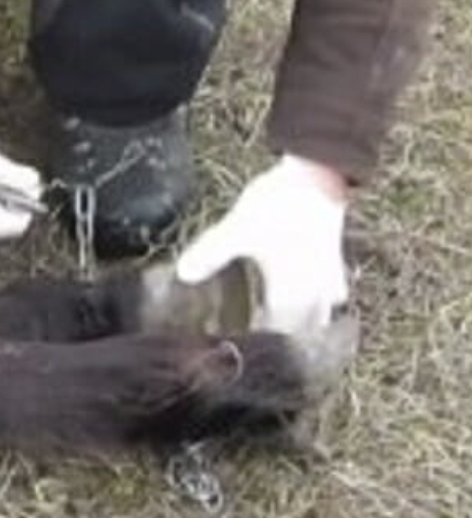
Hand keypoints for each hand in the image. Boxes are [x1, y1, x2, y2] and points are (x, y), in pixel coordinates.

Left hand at [175, 155, 350, 334]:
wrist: (317, 175)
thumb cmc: (278, 205)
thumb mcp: (237, 230)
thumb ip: (210, 254)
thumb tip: (183, 274)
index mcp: (292, 297)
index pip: (276, 337)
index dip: (256, 343)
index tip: (236, 341)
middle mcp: (316, 296)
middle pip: (302, 333)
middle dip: (281, 338)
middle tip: (255, 334)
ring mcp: (329, 280)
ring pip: (320, 316)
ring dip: (301, 321)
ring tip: (277, 318)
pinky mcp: (335, 262)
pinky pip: (329, 294)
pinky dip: (316, 300)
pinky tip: (300, 290)